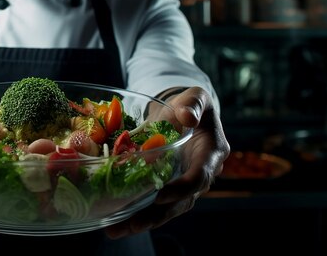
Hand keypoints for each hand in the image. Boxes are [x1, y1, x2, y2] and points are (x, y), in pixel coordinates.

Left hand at [104, 86, 229, 238]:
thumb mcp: (195, 96)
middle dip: (157, 215)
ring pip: (168, 208)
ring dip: (143, 221)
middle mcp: (200, 173)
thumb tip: (188, 116)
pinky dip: (137, 212)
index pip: (200, 176)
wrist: (183, 112)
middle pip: (182, 201)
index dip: (182, 188)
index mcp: (212, 153)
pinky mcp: (169, 186)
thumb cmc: (190, 103)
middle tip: (133, 224)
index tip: (160, 195)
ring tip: (117, 230)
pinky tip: (115, 221)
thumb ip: (193, 103)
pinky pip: (155, 203)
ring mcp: (184, 182)